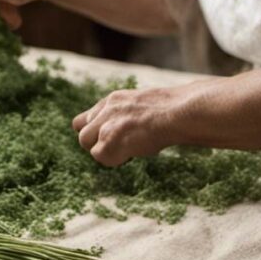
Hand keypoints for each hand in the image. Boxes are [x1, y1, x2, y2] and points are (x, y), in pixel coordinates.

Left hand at [71, 86, 190, 166]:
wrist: (178, 112)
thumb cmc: (171, 112)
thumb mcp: (142, 105)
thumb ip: (126, 114)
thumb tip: (126, 130)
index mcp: (113, 100)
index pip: (86, 117)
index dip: (94, 130)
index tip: (108, 137)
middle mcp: (105, 110)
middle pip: (81, 131)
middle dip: (95, 142)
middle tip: (119, 146)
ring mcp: (105, 125)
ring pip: (86, 143)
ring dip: (104, 151)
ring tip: (127, 149)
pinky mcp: (109, 140)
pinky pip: (100, 157)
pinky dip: (114, 159)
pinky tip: (132, 154)